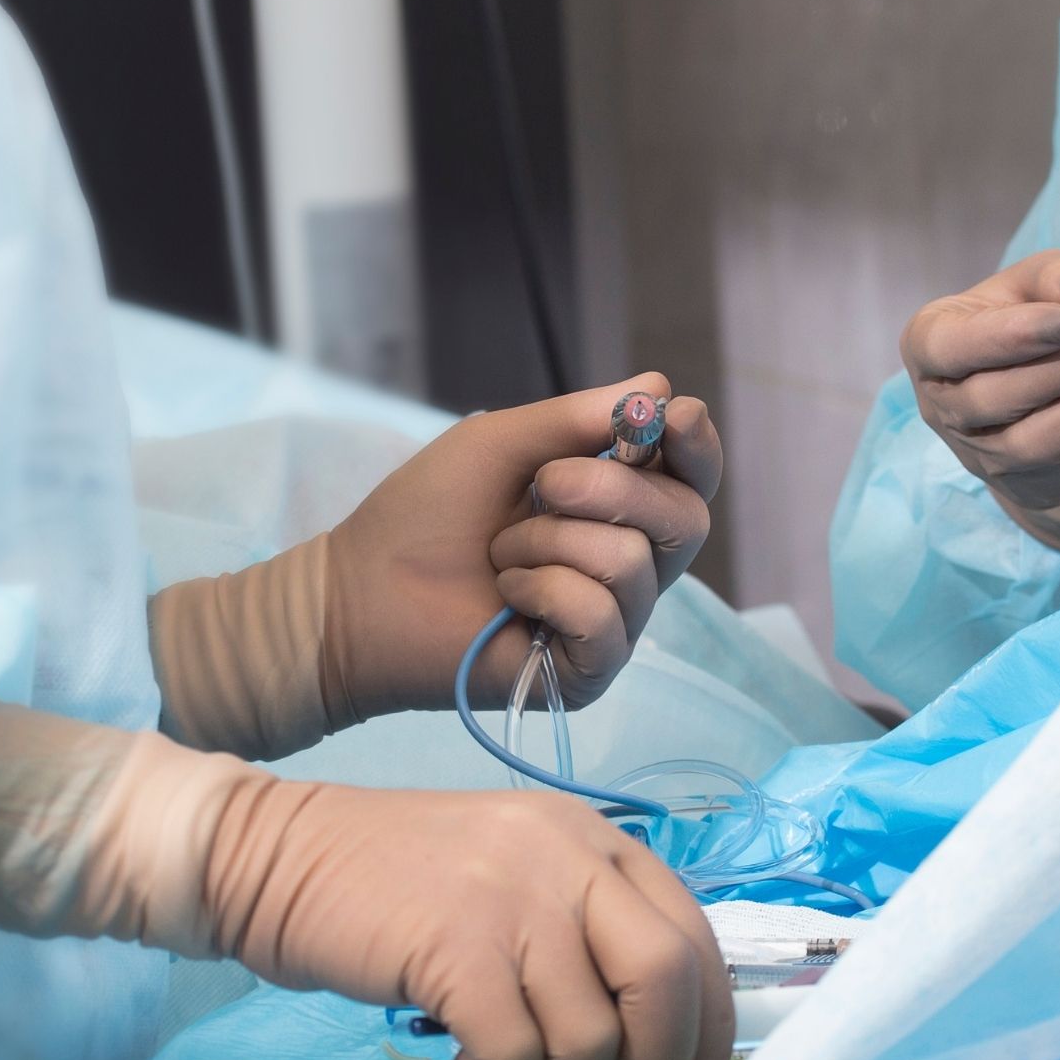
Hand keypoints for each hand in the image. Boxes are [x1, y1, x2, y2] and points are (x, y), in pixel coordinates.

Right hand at [207, 782, 734, 1059]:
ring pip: (590, 1035)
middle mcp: (568, 858)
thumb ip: (587, 928)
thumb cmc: (401, 880)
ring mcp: (512, 898)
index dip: (708, 1022)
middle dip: (655, 1056)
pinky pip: (517, 1055)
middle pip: (667, 980)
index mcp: (596, 841)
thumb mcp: (517, 874)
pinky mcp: (455, 947)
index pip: (694, 937)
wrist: (278, 854)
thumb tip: (652, 1034)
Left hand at [327, 373, 722, 719]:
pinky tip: (507, 598)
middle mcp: (628, 564)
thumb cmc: (426, 514)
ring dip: (550, 543)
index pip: (693, 478)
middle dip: (613, 487)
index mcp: (616, 507)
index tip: (673, 417)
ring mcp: (613, 621)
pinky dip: (545, 591)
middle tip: (547, 485)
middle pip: (687, 519)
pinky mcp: (589, 671)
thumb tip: (662, 388)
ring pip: (635, 563)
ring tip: (501, 555)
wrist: (363, 592)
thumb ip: (579, 417)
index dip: (697, 446)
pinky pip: (603, 617)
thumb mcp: (503, 444)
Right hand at [901, 249, 1059, 550]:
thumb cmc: (1038, 317)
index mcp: (928, 344)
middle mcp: (941, 408)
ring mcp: (980, 456)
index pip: (950, 348)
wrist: (1058, 387)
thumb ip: (1056, 276)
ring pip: (1035, 441)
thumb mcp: (1040, 280)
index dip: (1008, 337)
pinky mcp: (1025, 486)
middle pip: (996, 397)